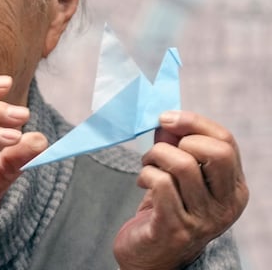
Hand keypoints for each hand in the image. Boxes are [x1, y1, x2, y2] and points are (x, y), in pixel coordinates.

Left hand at [114, 110, 248, 269]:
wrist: (151, 256)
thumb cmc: (166, 209)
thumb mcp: (180, 177)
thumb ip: (178, 147)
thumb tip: (167, 120)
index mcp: (233, 189)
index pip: (226, 142)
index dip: (194, 122)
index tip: (166, 119)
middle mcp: (225, 206)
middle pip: (216, 152)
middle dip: (180, 140)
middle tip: (159, 150)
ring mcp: (202, 220)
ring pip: (183, 165)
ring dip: (155, 156)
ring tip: (147, 165)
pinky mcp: (174, 228)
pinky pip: (161, 184)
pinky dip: (146, 175)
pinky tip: (142, 182)